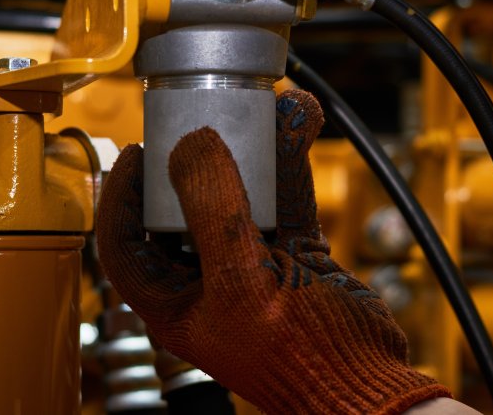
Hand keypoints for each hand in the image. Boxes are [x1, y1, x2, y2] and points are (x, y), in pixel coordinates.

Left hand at [96, 90, 451, 413]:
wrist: (372, 388)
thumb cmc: (302, 361)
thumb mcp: (243, 283)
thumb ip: (213, 211)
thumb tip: (191, 145)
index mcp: (175, 303)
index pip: (125, 243)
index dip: (121, 195)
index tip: (137, 149)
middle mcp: (208, 282)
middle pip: (182, 208)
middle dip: (195, 157)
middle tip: (201, 116)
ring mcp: (253, 266)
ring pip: (240, 194)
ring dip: (252, 148)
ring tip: (264, 106)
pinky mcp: (295, 255)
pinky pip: (284, 198)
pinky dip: (290, 162)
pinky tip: (298, 124)